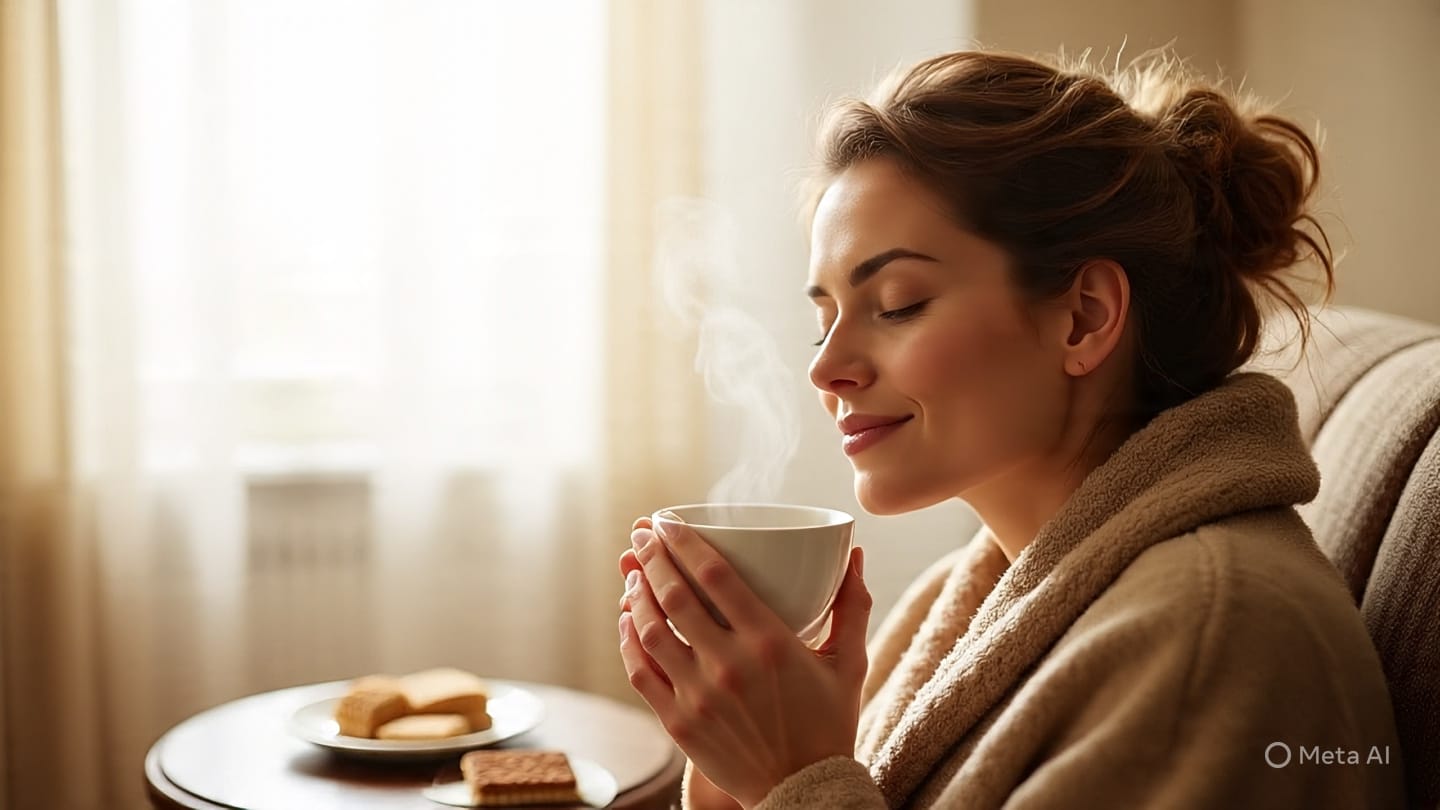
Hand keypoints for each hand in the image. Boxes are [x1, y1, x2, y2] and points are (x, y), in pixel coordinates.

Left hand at [616, 515, 871, 807]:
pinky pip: (641, 672)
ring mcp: (700, 696)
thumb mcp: (850, 663)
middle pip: (676, 595)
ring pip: (651, 631)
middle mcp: (730, 666)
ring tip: (633, 575)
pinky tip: (628, 621)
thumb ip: (852, 605)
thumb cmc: (829, 725)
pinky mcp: (679, 723)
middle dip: (651, 558)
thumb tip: (855, 555)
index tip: (668, 521)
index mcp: (772, 643)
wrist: (804, 793)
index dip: (684, 541)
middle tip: (641, 537)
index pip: (715, 575)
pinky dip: (629, 641)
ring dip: (637, 596)